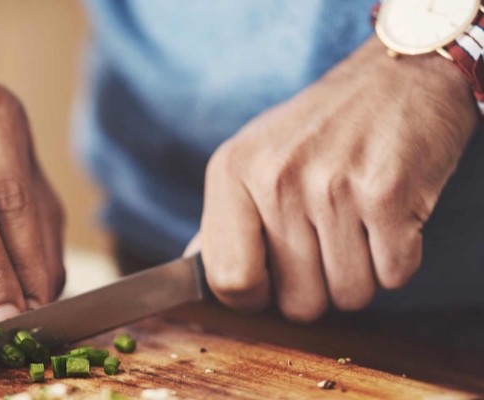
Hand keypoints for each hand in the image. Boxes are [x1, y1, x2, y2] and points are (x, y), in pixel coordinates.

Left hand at [189, 39, 477, 320]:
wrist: (398, 76)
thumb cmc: (320, 128)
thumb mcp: (253, 156)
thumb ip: (224, 219)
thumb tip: (190, 270)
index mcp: (231, 171)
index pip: (228, 280)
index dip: (255, 298)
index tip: (272, 283)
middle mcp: (275, 178)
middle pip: (297, 302)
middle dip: (318, 288)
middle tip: (328, 241)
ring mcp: (332, 186)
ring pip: (349, 296)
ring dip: (362, 274)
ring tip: (359, 222)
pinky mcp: (388, 195)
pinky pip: (393, 275)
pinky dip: (398, 259)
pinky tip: (388, 216)